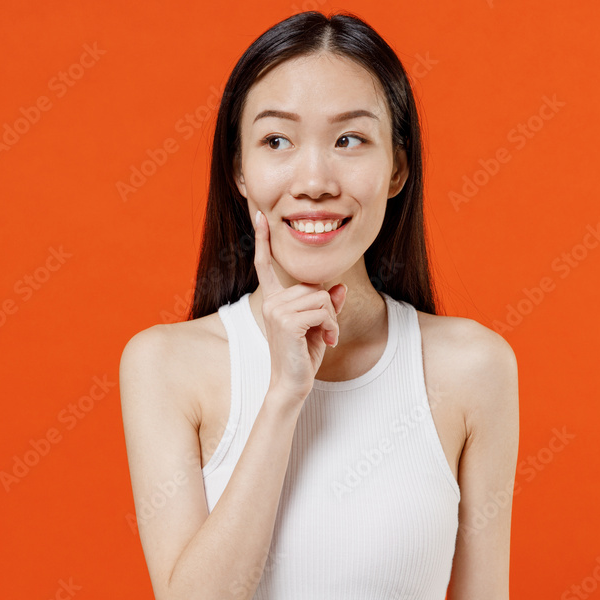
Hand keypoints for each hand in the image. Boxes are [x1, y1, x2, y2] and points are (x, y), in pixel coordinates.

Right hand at [253, 209, 346, 402]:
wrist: (292, 383)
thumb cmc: (303, 356)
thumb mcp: (319, 326)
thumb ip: (328, 305)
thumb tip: (338, 286)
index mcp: (274, 299)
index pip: (265, 265)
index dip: (262, 240)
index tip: (260, 216)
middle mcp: (271, 301)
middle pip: (314, 287)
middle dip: (328, 310)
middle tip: (324, 333)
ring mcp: (276, 310)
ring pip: (321, 298)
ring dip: (331, 321)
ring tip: (324, 338)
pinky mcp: (287, 321)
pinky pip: (323, 310)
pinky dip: (331, 327)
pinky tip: (325, 341)